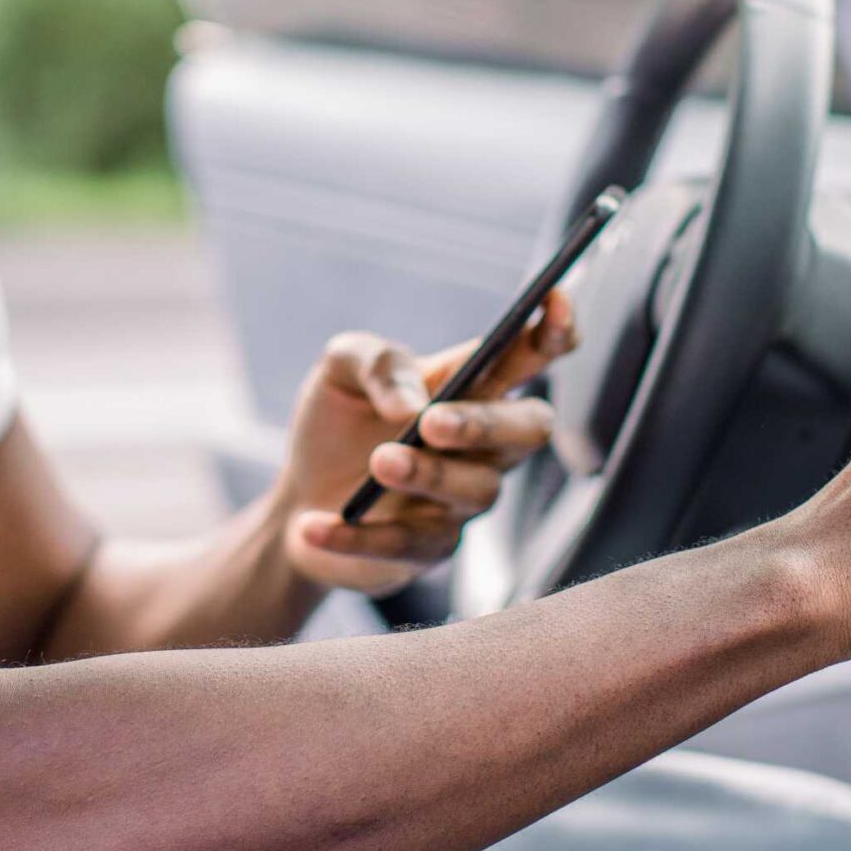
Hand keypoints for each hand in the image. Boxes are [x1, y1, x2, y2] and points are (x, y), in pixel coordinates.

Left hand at [275, 290, 578, 593]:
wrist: (296, 499)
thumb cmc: (337, 425)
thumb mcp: (339, 371)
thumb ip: (376, 362)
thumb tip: (410, 403)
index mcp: (472, 388)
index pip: (531, 356)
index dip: (554, 332)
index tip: (555, 299)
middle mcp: (483, 446)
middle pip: (527, 430)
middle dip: (486, 424)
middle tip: (433, 422)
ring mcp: (460, 502)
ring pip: (476, 490)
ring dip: (429, 475)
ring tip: (378, 463)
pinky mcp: (427, 550)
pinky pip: (406, 544)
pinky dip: (359, 535)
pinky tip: (313, 525)